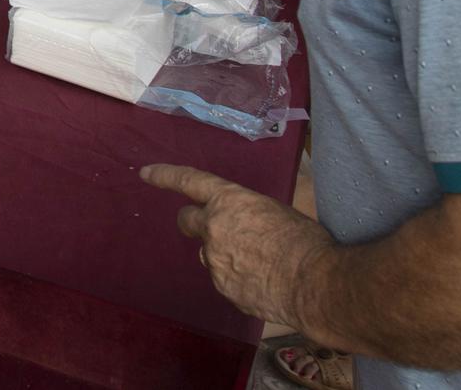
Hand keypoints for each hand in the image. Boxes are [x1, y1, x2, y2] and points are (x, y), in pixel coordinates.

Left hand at [142, 163, 334, 332]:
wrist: (314, 284)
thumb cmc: (305, 241)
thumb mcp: (275, 211)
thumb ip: (248, 214)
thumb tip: (246, 225)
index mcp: (228, 201)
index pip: (189, 181)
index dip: (165, 176)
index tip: (145, 174)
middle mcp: (214, 228)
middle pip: (186, 221)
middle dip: (194, 222)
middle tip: (213, 228)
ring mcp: (216, 261)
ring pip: (210, 255)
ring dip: (224, 254)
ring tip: (259, 262)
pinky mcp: (224, 288)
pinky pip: (226, 279)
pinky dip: (239, 278)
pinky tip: (264, 282)